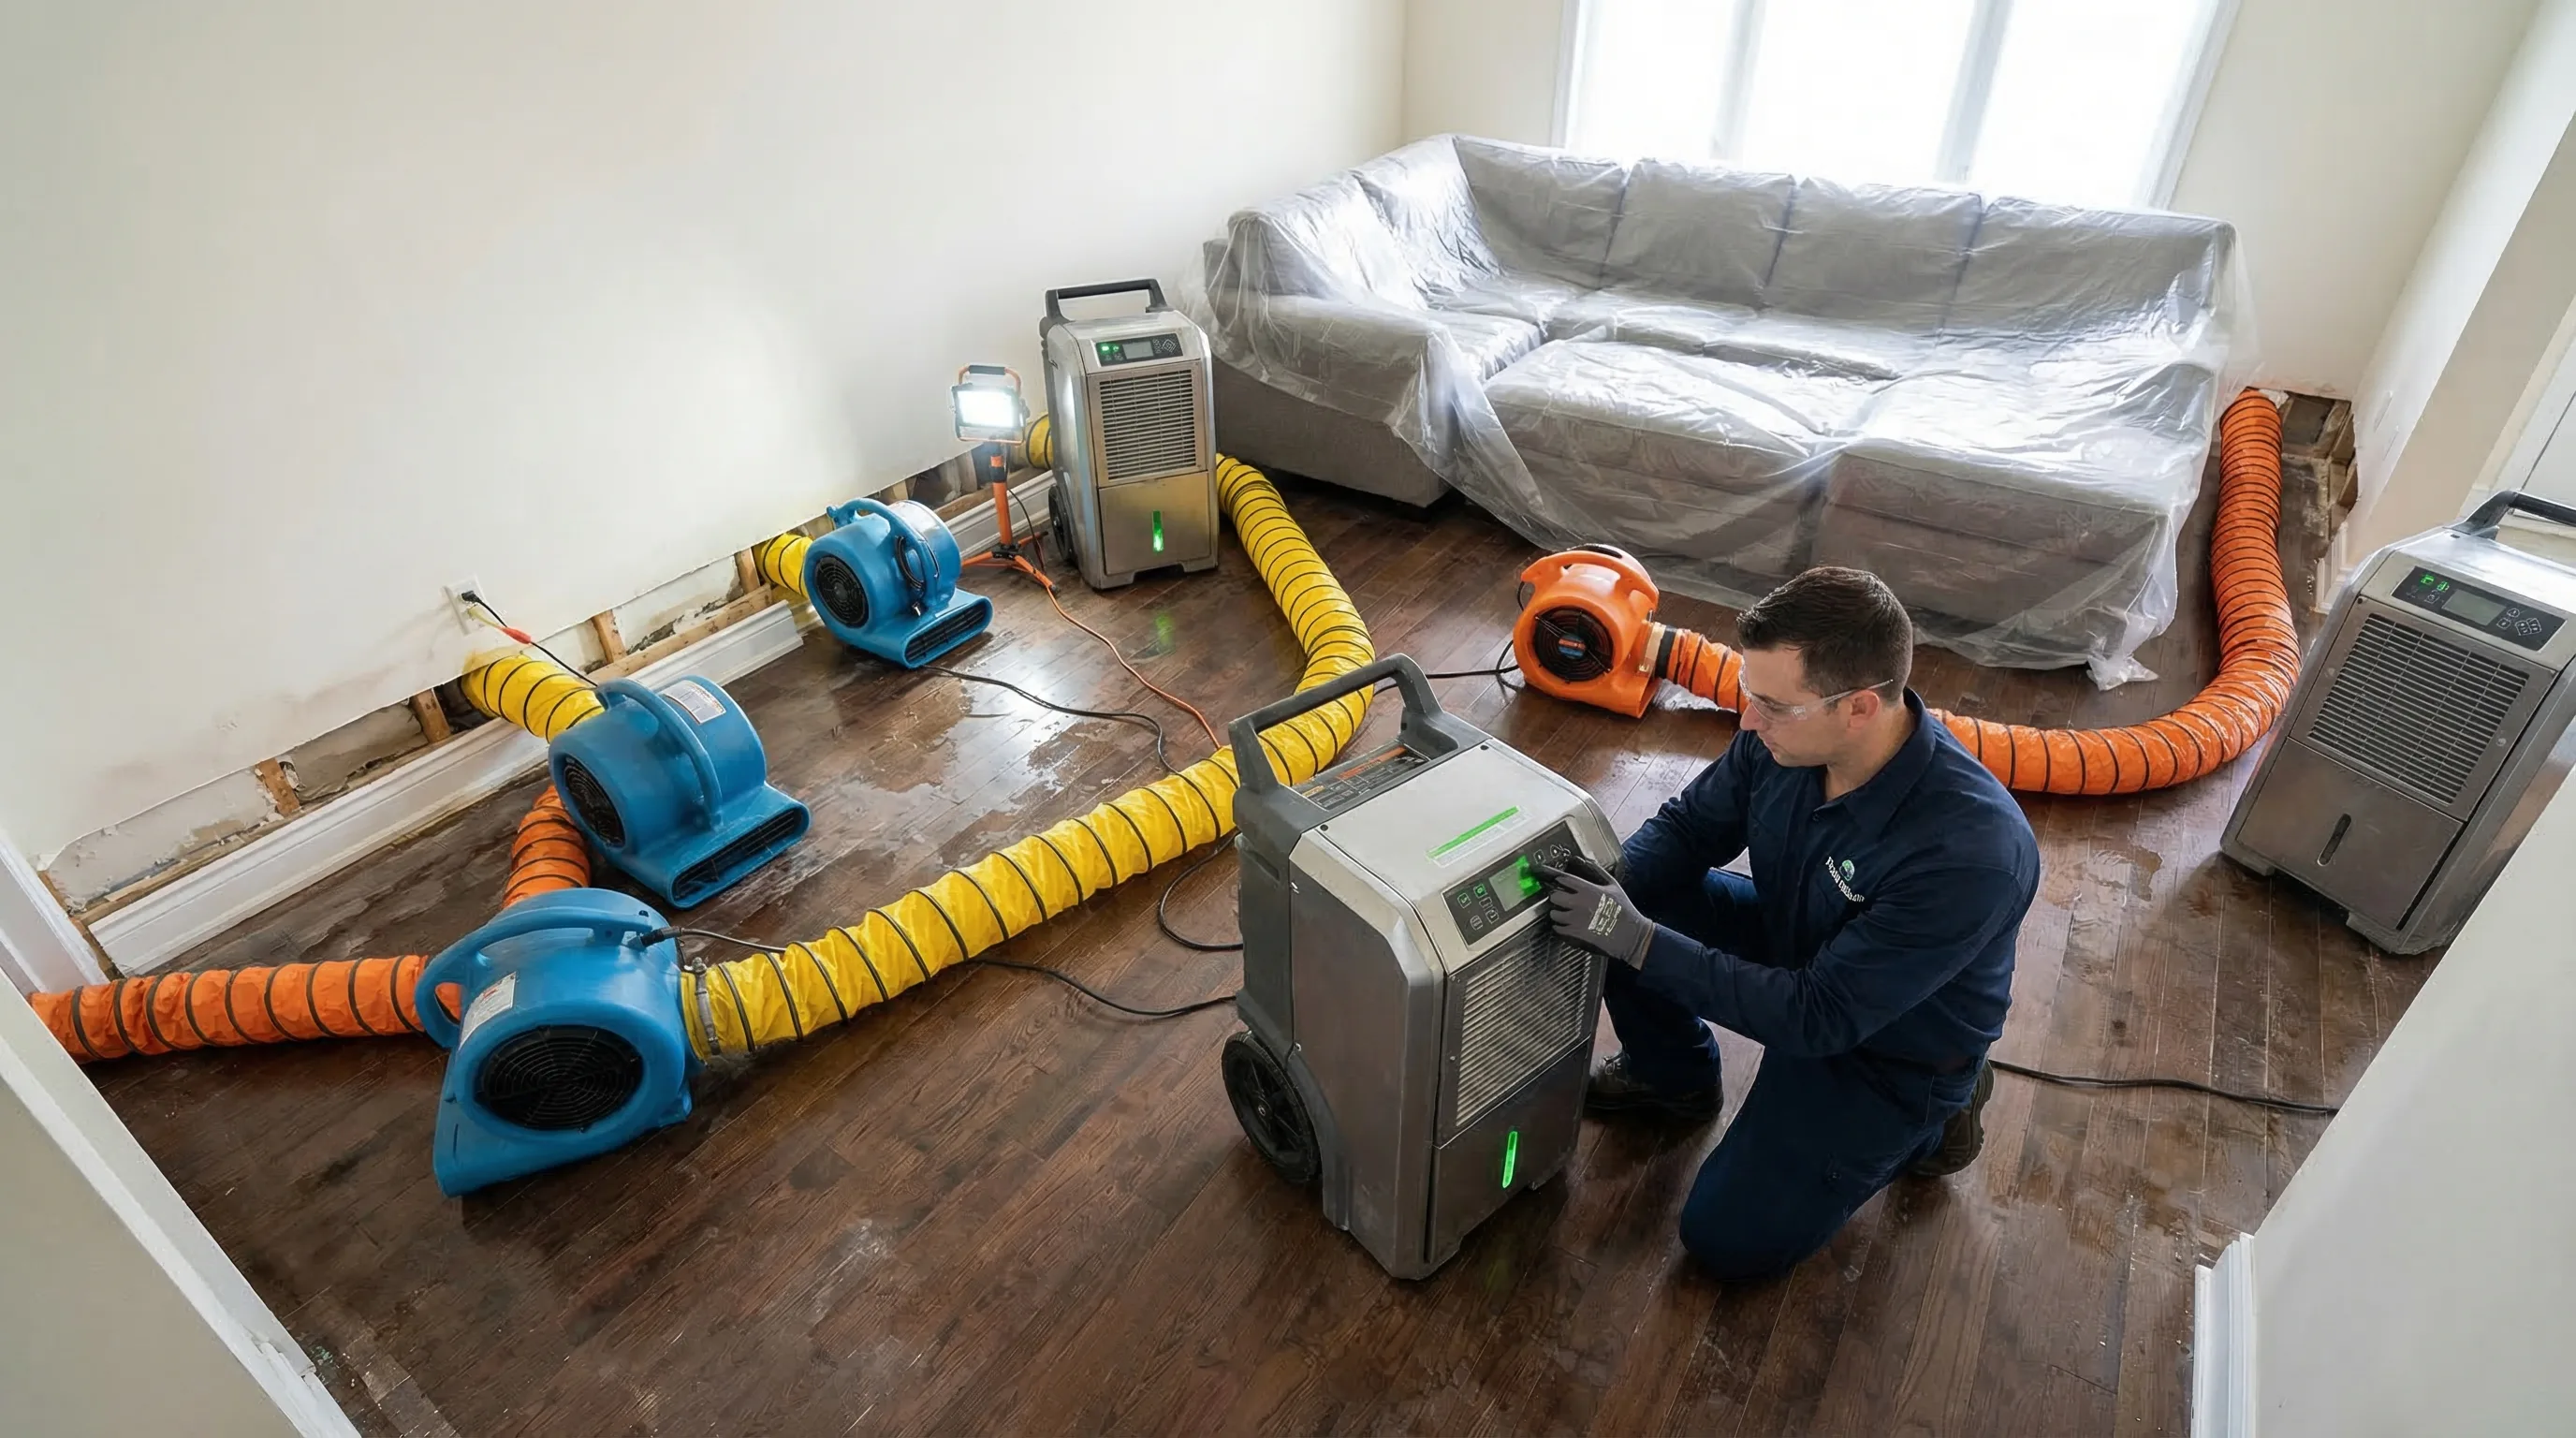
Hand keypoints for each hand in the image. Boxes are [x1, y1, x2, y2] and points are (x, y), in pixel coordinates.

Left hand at [1534, 855, 1654, 968]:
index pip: (1564, 879)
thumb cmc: (1623, 909)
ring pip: (1554, 914)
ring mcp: (1576, 919)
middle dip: (1556, 898)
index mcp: (1588, 889)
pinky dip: (1559, 928)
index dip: (1555, 878)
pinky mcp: (1575, 934)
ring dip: (1557, 914)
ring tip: (1566, 915)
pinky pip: (1557, 929)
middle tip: (1562, 901)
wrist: (1630, 935)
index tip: (1551, 878)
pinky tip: (1567, 927)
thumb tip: (1583, 860)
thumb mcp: (1613, 886)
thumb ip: (1597, 871)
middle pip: (1554, 897)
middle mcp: (1579, 903)